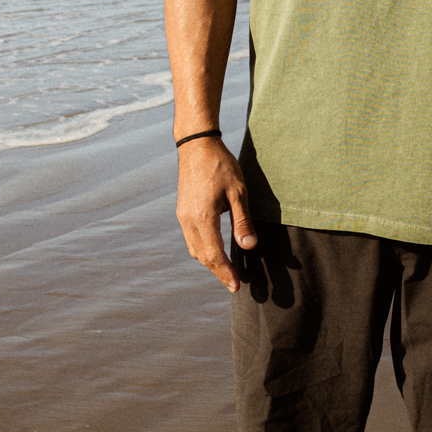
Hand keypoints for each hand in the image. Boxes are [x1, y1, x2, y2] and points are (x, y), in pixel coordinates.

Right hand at [175, 139, 257, 292]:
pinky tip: (215, 250)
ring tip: (226, 270)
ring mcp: (182, 216)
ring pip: (194, 249)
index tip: (236, 286)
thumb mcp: (238, 192)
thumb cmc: (221, 165)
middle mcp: (188, 220)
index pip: (214, 254)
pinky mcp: (182, 211)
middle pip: (202, 256)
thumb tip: (249, 246)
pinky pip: (191, 239)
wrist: (196, 146)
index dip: (226, 273)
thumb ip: (242, 221)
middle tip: (234, 283)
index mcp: (203, 217)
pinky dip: (203, 250)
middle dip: (218, 272)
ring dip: (210, 262)